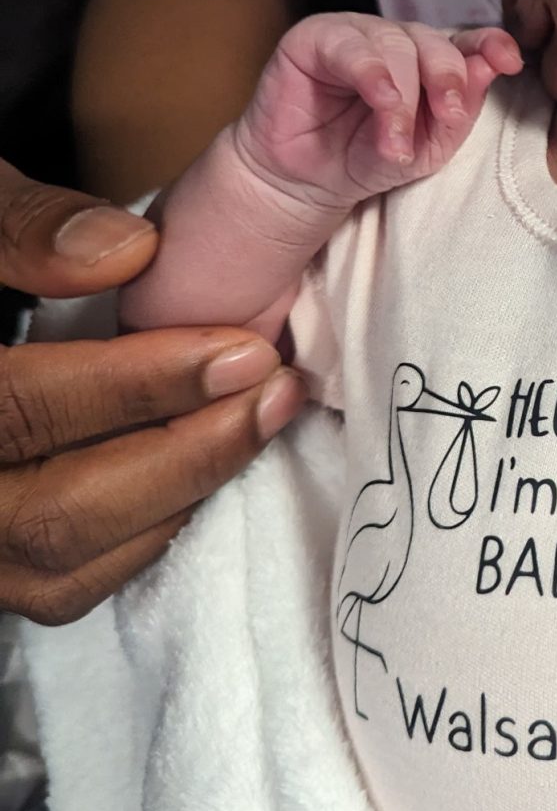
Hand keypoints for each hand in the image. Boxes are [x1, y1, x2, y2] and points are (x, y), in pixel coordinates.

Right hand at [0, 160, 305, 623]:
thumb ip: (25, 229)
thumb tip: (131, 253)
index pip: (23, 410)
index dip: (136, 386)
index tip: (240, 352)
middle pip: (58, 513)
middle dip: (185, 454)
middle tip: (275, 389)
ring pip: (71, 565)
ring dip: (184, 493)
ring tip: (264, 416)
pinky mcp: (0, 569)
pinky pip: (75, 581)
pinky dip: (155, 525)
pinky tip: (214, 458)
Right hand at [233, 13, 522, 209]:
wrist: (305, 182)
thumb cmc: (368, 159)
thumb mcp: (426, 148)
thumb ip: (457, 111)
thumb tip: (488, 68)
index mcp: (430, 61)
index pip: (468, 42)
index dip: (490, 44)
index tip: (510, 61)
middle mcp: (397, 40)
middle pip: (435, 44)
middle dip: (447, 80)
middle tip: (448, 117)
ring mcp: (356, 34)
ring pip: (396, 46)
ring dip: (403, 98)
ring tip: (394, 144)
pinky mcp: (314, 37)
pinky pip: (351, 46)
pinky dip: (372, 75)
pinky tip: (380, 101)